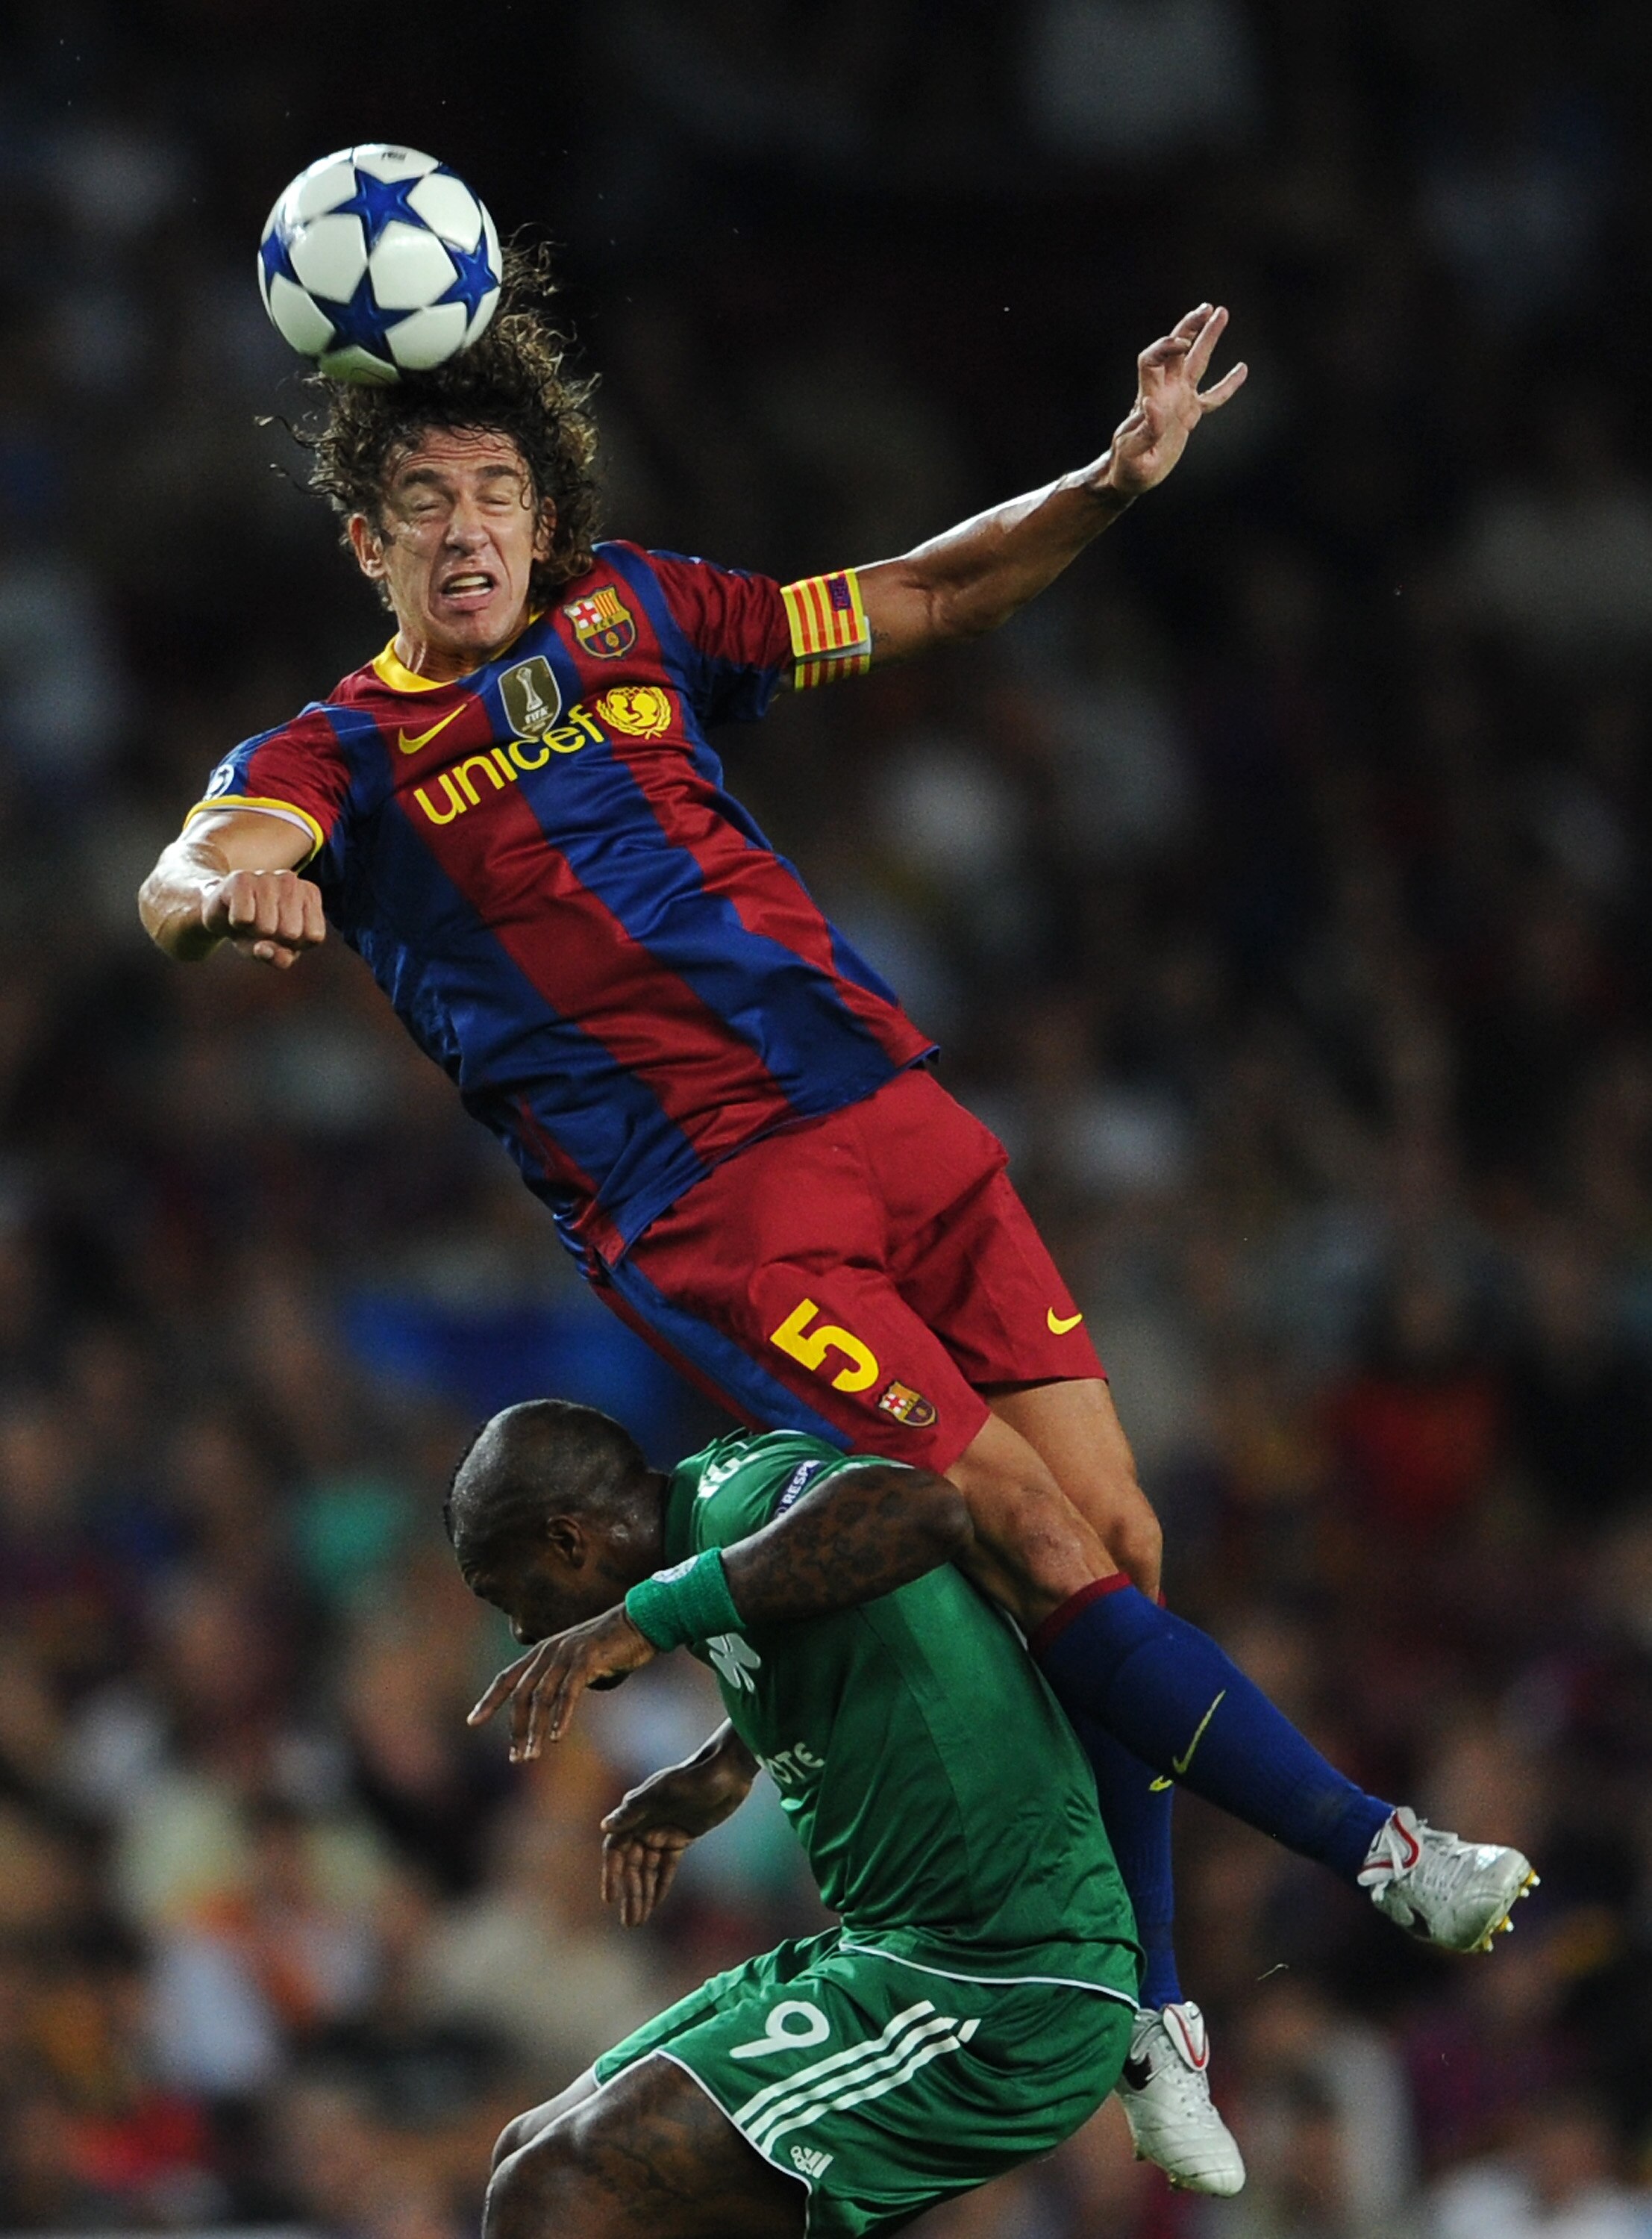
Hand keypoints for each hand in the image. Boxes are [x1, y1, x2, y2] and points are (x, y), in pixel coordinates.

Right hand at [201, 867, 325, 968]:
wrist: (222, 911)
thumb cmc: (258, 931)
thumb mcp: (276, 951)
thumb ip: (281, 958)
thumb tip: (266, 951)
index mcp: (309, 894)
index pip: (314, 936)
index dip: (295, 945)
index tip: (283, 935)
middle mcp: (291, 880)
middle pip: (292, 933)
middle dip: (274, 940)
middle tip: (262, 927)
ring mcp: (266, 876)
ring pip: (266, 927)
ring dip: (253, 932)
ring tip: (250, 920)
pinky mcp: (240, 879)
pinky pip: (243, 919)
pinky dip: (236, 923)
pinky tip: (235, 911)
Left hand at [467, 1606, 656, 1762]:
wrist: (641, 1620)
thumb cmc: (612, 1645)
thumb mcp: (579, 1662)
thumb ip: (561, 1679)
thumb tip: (551, 1707)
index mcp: (542, 1651)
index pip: (507, 1678)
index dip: (489, 1700)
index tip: (472, 1722)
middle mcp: (548, 1651)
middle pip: (520, 1694)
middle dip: (515, 1729)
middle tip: (515, 1758)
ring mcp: (566, 1653)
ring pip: (541, 1698)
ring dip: (533, 1730)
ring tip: (531, 1756)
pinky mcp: (586, 1658)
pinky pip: (568, 1692)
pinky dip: (561, 1716)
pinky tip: (556, 1737)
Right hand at [600, 1742, 757, 1926]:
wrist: (729, 1769)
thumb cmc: (696, 1775)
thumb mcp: (666, 1790)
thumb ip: (636, 1809)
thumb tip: (605, 1827)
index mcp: (637, 1811)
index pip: (616, 1848)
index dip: (611, 1874)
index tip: (610, 1898)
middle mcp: (646, 1822)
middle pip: (632, 1865)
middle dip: (630, 1893)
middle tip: (630, 1922)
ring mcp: (664, 1830)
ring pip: (648, 1869)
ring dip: (643, 1894)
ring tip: (638, 1920)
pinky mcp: (682, 1837)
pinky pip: (667, 1866)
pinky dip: (661, 1884)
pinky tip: (656, 1904)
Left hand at [1097, 304, 1246, 502]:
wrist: (1129, 475)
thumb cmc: (1127, 466)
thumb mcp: (1134, 451)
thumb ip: (1146, 429)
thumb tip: (1153, 404)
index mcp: (1150, 396)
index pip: (1152, 359)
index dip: (1165, 347)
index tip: (1181, 344)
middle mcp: (1164, 392)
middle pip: (1176, 351)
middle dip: (1190, 327)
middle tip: (1208, 308)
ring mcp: (1178, 401)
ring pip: (1195, 363)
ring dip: (1206, 338)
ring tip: (1221, 313)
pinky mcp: (1188, 416)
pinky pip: (1212, 397)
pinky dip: (1227, 385)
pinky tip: (1243, 369)